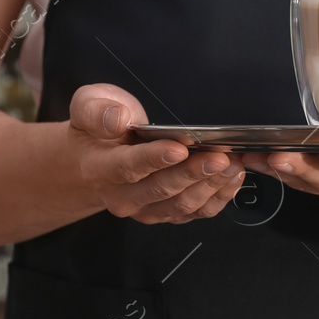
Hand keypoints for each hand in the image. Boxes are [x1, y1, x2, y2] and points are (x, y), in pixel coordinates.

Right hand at [69, 84, 243, 223]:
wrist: (92, 160)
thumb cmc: (96, 130)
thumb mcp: (87, 105)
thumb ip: (97, 110)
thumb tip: (117, 119)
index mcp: (100, 168)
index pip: (128, 166)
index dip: (155, 158)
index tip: (180, 148)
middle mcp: (121, 195)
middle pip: (161, 189)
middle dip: (193, 172)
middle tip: (219, 156)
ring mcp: (144, 208)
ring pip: (181, 204)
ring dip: (210, 185)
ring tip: (231, 164)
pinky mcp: (164, 214)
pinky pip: (194, 212)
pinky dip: (216, 197)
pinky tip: (230, 179)